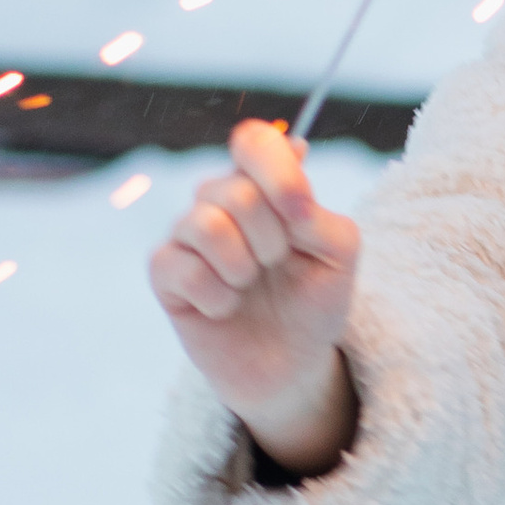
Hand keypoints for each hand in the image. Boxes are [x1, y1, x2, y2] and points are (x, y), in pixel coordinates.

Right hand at [149, 121, 360, 472]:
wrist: (292, 365)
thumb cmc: (314, 301)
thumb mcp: (339, 256)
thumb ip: (320, 210)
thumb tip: (291, 163)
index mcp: (263, 185)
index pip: (254, 140)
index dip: (276, 171)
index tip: (300, 213)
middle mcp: (219, 200)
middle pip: (235, 192)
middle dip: (271, 240)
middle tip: (278, 265)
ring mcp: (187, 234)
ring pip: (205, 225)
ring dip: (243, 267)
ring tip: (250, 286)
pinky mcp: (165, 274)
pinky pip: (184, 269)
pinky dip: (218, 297)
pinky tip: (227, 309)